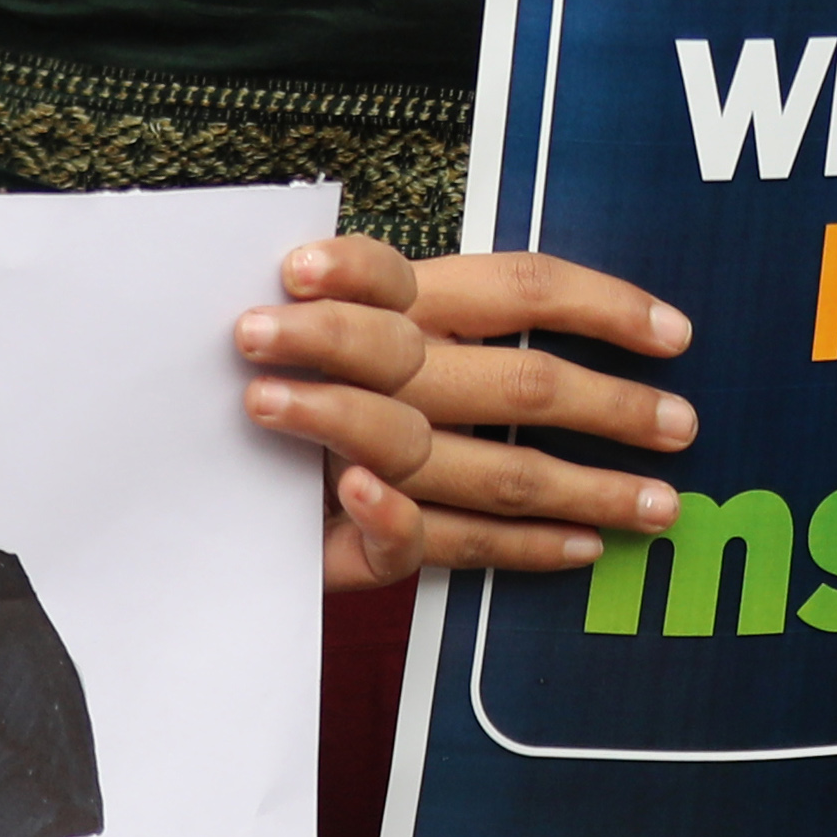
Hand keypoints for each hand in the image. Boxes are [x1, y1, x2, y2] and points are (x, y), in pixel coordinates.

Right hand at [232, 239, 692, 593]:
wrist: (151, 440)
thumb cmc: (265, 359)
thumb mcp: (330, 310)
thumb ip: (401, 302)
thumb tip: (545, 314)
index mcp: (395, 297)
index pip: (517, 285)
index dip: (604, 303)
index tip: (678, 331)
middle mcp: (384, 368)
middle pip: (522, 385)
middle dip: (612, 410)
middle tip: (685, 427)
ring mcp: (359, 449)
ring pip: (499, 470)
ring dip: (588, 488)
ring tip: (660, 505)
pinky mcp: (335, 529)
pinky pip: (443, 541)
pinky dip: (516, 548)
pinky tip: (583, 551)